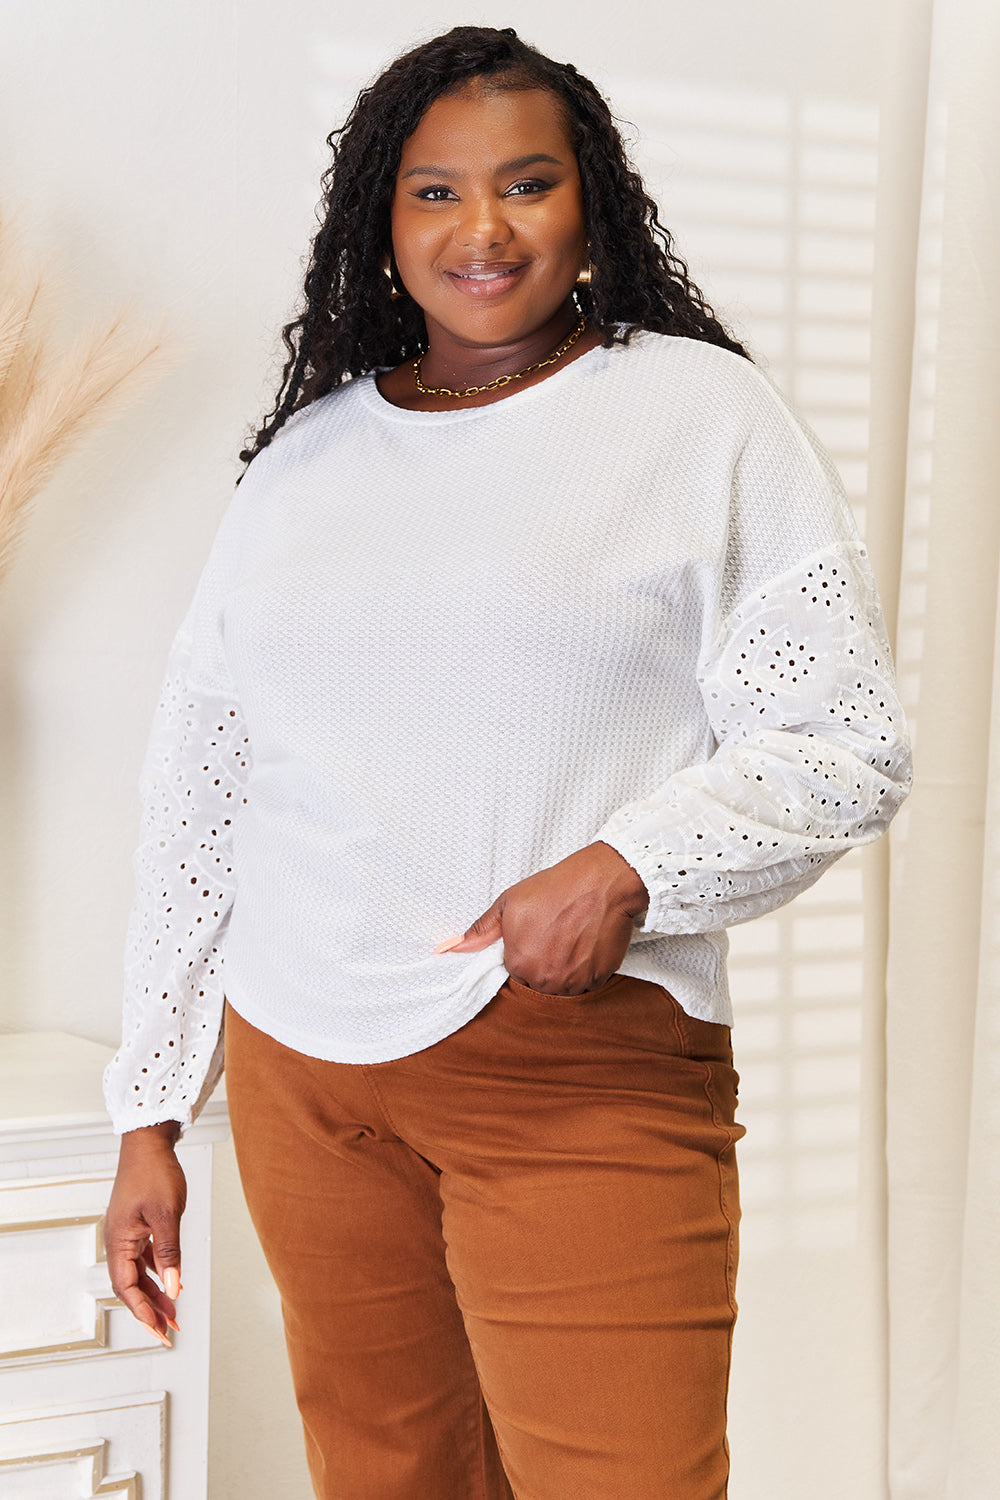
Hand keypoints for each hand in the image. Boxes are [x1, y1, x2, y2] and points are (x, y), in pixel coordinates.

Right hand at [104, 1121, 185, 1344]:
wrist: (150, 1142)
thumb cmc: (154, 1172)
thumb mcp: (167, 1214)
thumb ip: (170, 1252)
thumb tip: (175, 1288)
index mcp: (119, 1240)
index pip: (127, 1287)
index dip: (142, 1311)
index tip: (159, 1331)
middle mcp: (119, 1240)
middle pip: (131, 1285)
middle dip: (149, 1310)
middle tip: (168, 1333)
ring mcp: (128, 1234)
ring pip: (140, 1274)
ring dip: (156, 1294)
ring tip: (173, 1316)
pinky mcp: (138, 1226)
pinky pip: (146, 1259)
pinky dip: (159, 1273)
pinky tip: (173, 1283)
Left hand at [438, 842, 647, 993]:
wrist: (600, 884)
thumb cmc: (554, 889)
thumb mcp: (509, 902)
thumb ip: (481, 930)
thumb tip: (450, 948)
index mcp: (518, 963)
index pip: (515, 971)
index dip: (525, 952)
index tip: (538, 935)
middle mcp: (544, 979)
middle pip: (538, 982)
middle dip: (544, 964)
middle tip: (556, 935)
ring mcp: (572, 982)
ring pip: (562, 987)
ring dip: (565, 970)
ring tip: (572, 939)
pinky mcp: (597, 979)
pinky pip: (586, 984)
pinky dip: (586, 970)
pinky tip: (587, 945)